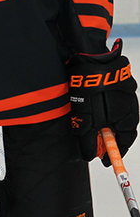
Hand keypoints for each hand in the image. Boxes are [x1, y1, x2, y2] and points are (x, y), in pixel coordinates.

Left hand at [68, 40, 138, 164]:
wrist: (89, 55)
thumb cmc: (89, 85)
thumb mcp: (86, 116)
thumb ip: (89, 137)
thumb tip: (90, 156)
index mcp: (128, 117)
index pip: (124, 141)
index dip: (115, 153)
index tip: (106, 162)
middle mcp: (130, 106)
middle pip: (121, 129)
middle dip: (108, 139)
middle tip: (95, 146)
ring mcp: (126, 94)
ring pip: (116, 116)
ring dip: (105, 124)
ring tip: (91, 126)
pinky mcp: (118, 84)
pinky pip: (113, 103)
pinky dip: (104, 110)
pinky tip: (92, 107)